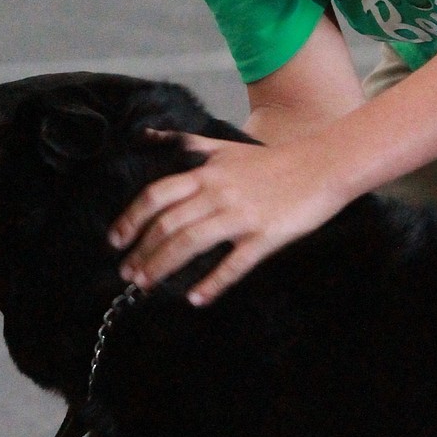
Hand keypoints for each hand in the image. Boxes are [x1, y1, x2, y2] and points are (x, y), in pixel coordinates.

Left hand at [107, 134, 344, 305]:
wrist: (321, 166)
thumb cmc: (269, 161)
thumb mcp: (223, 146)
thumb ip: (185, 144)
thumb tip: (145, 137)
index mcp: (205, 173)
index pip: (156, 196)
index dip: (131, 219)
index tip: (115, 241)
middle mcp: (217, 193)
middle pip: (168, 224)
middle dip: (142, 252)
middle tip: (127, 273)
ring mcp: (241, 215)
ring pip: (191, 244)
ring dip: (163, 267)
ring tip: (147, 285)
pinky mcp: (264, 236)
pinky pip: (233, 265)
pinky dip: (212, 284)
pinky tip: (196, 299)